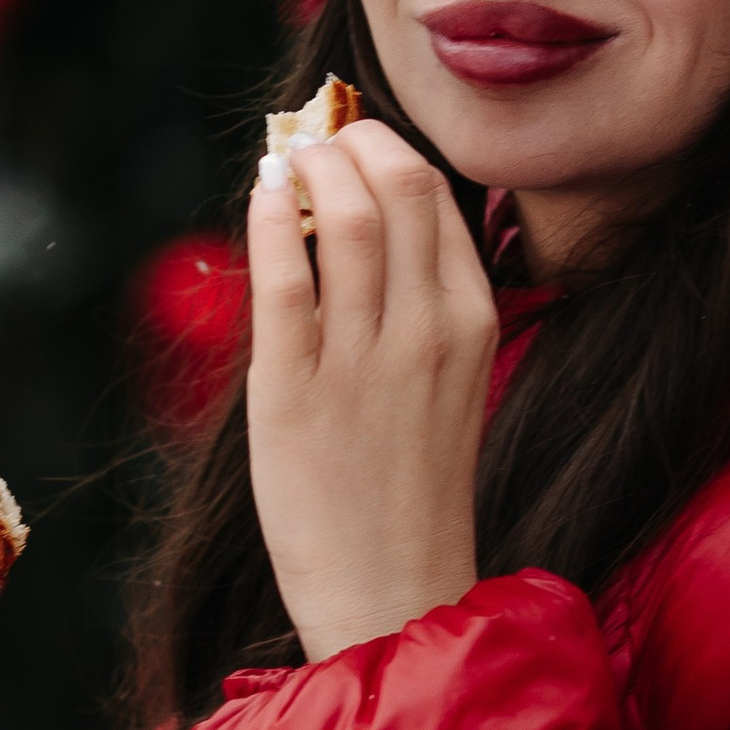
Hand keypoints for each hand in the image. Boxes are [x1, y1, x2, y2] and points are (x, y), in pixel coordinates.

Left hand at [246, 120, 498, 660]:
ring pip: (341, 213)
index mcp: (472, 319)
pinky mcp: (294, 390)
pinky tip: (256, 194)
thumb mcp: (449, 380)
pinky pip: (279, 277)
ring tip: (283, 162)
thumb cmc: (411, 485)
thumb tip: (370, 216)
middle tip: (313, 141)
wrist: (394, 589)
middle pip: (397, 182)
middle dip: (348, 141)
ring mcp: (362, 358)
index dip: (387, 150)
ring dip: (304, 165)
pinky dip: (264, 217)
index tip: (352, 144)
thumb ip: (423, 302)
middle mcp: (427, 328)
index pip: (437, 194)